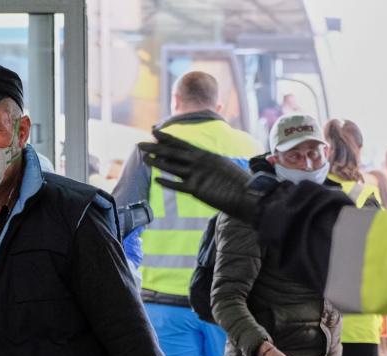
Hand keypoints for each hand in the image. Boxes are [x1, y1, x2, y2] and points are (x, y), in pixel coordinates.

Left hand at [137, 130, 259, 221]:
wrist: (247, 194)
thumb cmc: (237, 181)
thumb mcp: (222, 165)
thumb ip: (209, 163)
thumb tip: (202, 160)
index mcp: (204, 155)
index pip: (181, 143)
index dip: (166, 137)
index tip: (153, 131)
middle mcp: (198, 162)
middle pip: (172, 152)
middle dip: (155, 147)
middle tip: (139, 144)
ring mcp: (196, 175)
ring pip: (171, 167)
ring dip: (156, 162)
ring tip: (144, 158)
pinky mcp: (196, 189)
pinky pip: (177, 185)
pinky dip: (166, 182)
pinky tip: (156, 179)